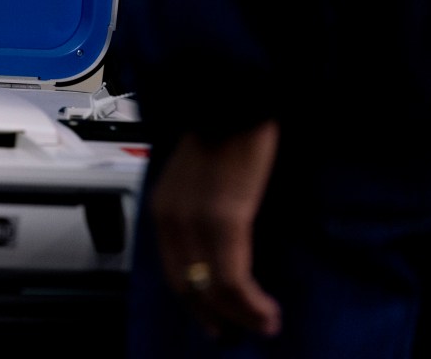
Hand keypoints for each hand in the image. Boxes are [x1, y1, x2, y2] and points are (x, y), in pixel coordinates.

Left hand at [151, 120, 282, 337]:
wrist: (233, 98)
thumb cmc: (223, 132)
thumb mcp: (199, 177)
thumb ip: (200, 208)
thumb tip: (219, 242)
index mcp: (163, 208)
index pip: (173, 270)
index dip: (195, 301)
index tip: (215, 320)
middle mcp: (171, 218)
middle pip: (188, 286)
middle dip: (213, 317)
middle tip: (237, 333)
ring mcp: (195, 220)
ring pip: (212, 288)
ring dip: (240, 316)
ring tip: (264, 326)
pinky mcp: (223, 218)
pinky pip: (232, 277)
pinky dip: (250, 303)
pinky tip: (267, 312)